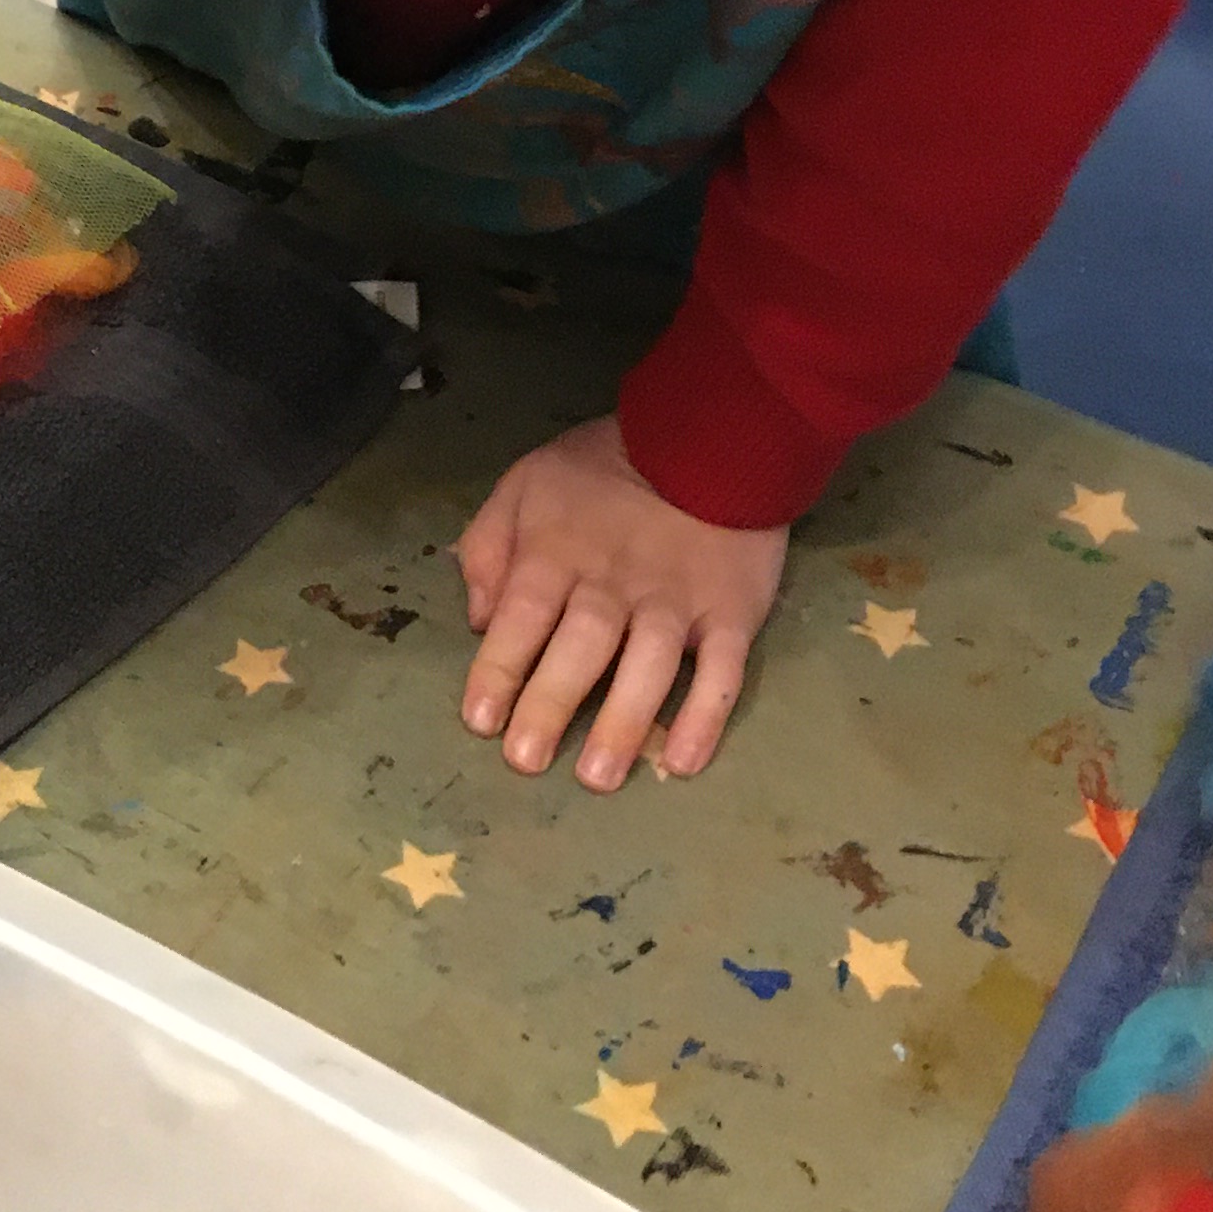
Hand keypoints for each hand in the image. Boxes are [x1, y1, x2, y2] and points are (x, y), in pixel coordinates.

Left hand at [455, 413, 785, 788]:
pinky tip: (684, 762)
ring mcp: (678, 601)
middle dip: (550, 705)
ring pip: (649, 666)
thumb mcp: (526, 482)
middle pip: (581, 648)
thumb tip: (481, 619)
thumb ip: (490, 544)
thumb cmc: (606, 466)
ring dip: (623, 722)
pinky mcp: (733, 613)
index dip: (499, 669)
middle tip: (525, 761)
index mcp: (560, 551)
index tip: (479, 721)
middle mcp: (616, 583)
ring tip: (598, 777)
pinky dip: (705, 718)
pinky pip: (722, 672)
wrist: (714, 434)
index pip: (523, 617)